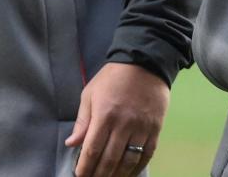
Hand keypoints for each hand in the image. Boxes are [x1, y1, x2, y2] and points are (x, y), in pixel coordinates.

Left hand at [67, 62, 169, 176]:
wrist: (144, 63)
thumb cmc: (112, 78)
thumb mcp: (90, 94)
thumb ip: (82, 121)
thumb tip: (72, 144)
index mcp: (104, 114)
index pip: (92, 149)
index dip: (85, 167)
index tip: (80, 175)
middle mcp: (123, 124)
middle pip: (110, 159)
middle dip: (99, 174)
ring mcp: (141, 127)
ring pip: (128, 161)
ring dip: (117, 174)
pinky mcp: (155, 129)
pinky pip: (147, 155)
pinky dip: (137, 168)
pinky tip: (128, 173)